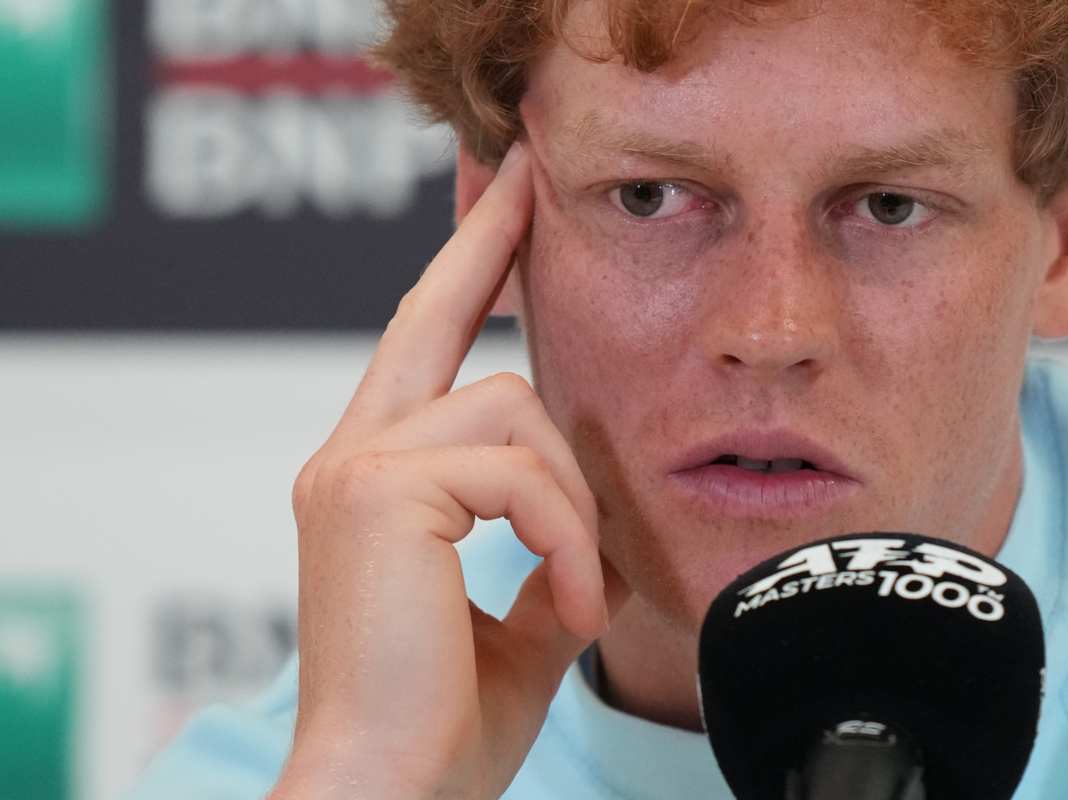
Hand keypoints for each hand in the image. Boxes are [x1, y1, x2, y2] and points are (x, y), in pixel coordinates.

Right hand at [270, 142, 627, 799]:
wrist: (390, 796)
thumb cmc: (440, 729)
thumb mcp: (518, 629)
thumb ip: (544, 564)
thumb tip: (585, 539)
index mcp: (373, 485)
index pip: (416, 350)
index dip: (456, 271)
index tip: (492, 201)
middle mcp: (349, 459)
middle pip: (437, 324)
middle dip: (484, 244)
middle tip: (525, 177)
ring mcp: (355, 469)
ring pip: (511, 411)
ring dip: (570, 502)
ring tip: (582, 593)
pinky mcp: (377, 493)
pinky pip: (518, 475)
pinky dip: (565, 539)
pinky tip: (571, 604)